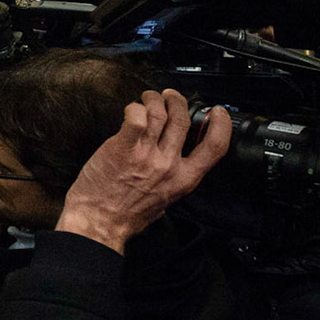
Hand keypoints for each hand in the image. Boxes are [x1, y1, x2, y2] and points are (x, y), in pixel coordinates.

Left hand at [56, 90, 230, 253]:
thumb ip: (173, 181)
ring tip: (147, 98)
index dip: (220, 125)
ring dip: (154, 100)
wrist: (99, 222)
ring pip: (160, 114)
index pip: (214, 147)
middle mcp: (168, 164)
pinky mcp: (123, 148)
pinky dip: (135, 108)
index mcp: (184, 179)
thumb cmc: (127, 216)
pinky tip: (131, 110)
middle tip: (169, 97)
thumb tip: (175, 167)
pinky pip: (136, 117)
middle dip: (177, 102)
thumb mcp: (165, 202)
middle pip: (182, 121)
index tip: (216, 113)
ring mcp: (146, 154)